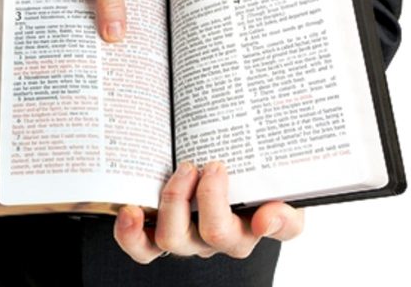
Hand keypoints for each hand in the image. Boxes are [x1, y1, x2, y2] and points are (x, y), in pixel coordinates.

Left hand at [113, 161, 304, 262]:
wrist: (207, 162)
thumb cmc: (236, 168)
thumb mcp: (269, 167)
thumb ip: (281, 185)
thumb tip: (268, 216)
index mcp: (258, 220)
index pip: (281, 227)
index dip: (275, 222)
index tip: (264, 214)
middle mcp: (224, 236)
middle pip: (216, 234)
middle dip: (212, 198)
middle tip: (213, 164)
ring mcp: (189, 238)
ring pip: (174, 239)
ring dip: (173, 203)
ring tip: (181, 173)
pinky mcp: (161, 234)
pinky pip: (144, 247)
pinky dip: (132, 233)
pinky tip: (129, 211)